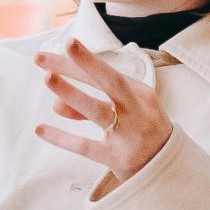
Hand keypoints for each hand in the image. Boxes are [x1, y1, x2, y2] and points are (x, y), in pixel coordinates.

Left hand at [32, 39, 171, 182]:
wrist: (167, 166)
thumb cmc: (142, 131)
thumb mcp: (125, 111)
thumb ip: (92, 105)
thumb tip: (56, 103)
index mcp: (140, 94)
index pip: (110, 73)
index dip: (87, 58)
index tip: (67, 43)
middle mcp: (136, 110)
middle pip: (108, 83)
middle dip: (79, 65)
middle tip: (46, 57)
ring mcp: (128, 135)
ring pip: (97, 111)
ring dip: (71, 94)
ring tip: (47, 78)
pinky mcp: (118, 158)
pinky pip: (86, 146)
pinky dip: (62, 138)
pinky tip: (41, 129)